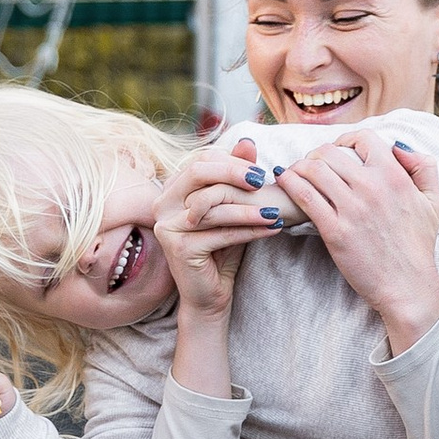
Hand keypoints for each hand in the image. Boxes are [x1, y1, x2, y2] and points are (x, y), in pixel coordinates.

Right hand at [153, 141, 282, 325]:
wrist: (210, 297)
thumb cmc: (221, 249)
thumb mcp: (231, 208)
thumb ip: (236, 176)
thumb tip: (247, 141)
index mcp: (171, 189)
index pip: (201, 161)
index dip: (231, 162)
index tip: (259, 173)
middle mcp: (162, 204)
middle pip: (200, 173)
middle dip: (235, 174)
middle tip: (263, 182)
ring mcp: (167, 225)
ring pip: (214, 206)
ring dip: (249, 209)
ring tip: (276, 213)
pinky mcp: (179, 247)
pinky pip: (221, 232)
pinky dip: (250, 230)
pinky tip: (273, 229)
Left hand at [274, 127, 438, 355]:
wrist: (408, 286)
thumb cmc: (418, 245)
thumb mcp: (433, 201)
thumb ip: (423, 166)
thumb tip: (398, 146)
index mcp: (394, 176)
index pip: (364, 138)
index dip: (347, 139)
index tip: (339, 149)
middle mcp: (372, 187)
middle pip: (330, 152)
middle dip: (317, 154)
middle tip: (313, 165)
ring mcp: (351, 209)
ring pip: (313, 169)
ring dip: (300, 167)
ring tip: (296, 173)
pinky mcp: (334, 231)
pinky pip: (304, 196)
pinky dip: (290, 183)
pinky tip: (285, 181)